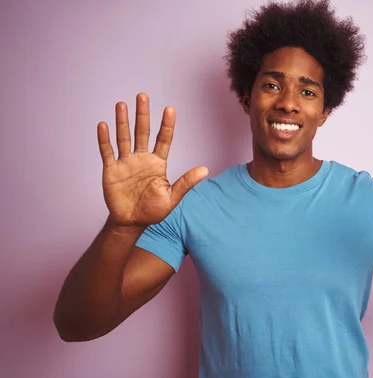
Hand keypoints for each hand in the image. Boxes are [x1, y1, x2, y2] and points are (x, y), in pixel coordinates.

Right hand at [97, 93, 208, 228]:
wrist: (132, 222)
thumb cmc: (153, 210)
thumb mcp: (172, 197)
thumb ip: (186, 182)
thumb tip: (205, 170)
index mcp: (158, 163)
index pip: (164, 139)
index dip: (167, 125)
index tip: (170, 109)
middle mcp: (142, 158)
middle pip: (143, 132)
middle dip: (143, 115)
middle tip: (143, 96)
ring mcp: (126, 163)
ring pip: (124, 137)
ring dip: (122, 121)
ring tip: (122, 104)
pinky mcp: (111, 170)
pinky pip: (107, 152)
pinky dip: (104, 139)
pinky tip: (103, 125)